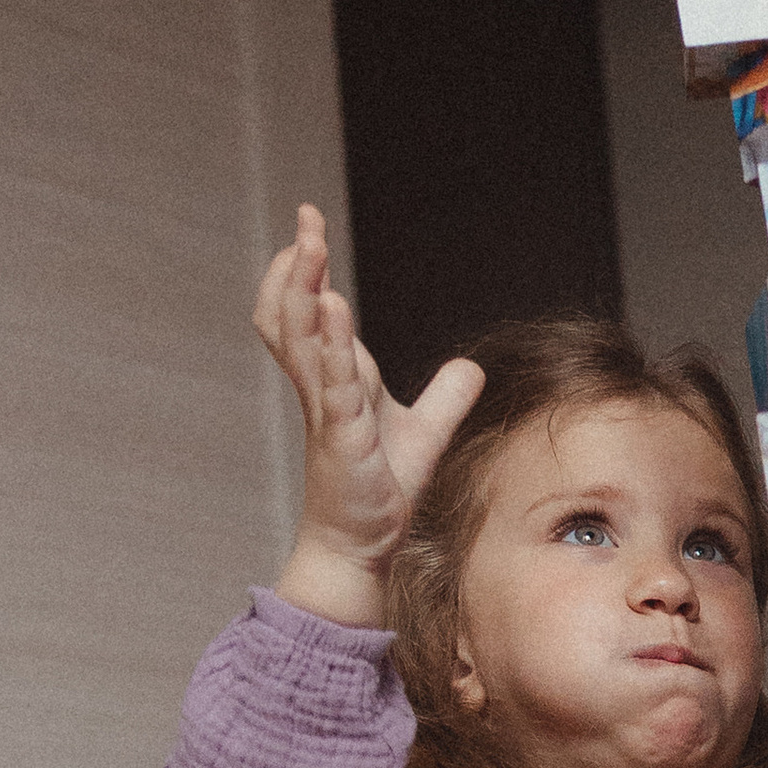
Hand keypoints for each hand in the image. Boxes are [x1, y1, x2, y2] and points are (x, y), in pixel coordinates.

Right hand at [258, 206, 483, 621]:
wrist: (362, 545)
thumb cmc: (379, 490)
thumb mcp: (424, 435)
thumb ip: (444, 398)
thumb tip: (472, 368)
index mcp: (335, 380)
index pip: (309, 312)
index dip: (305, 270)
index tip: (309, 225)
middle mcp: (322, 390)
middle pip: (295, 315)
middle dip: (298, 267)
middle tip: (305, 222)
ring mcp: (329, 414)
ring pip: (305, 343)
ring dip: (306, 295)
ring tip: (309, 250)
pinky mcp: (344, 442)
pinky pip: (332, 388)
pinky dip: (332, 350)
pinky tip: (334, 313)